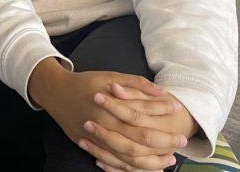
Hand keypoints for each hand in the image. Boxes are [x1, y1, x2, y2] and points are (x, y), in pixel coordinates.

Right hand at [28, 59, 183, 170]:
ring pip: (129, 158)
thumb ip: (136, 84)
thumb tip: (161, 91)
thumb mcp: (111, 77)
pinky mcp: (93, 147)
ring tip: (169, 159)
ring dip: (152, 161)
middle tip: (182, 141)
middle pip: (139, 141)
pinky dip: (133, 168)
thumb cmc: (87, 83)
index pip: (143, 116)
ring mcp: (98, 140)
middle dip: (163, 142)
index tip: (178, 111)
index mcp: (110, 108)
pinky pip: (116, 164)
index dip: (162, 114)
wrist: (57, 93)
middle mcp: (105, 126)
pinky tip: (149, 167)